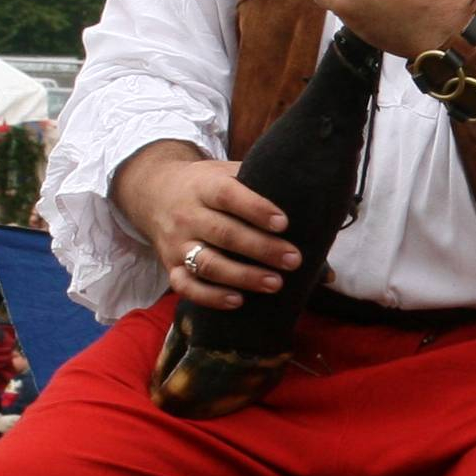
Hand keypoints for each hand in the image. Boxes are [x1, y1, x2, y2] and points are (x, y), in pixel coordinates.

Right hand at [112, 143, 298, 312]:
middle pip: (224, 233)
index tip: (284, 223)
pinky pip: (186, 287)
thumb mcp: (229, 174)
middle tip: (294, 260)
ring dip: (243, 276)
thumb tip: (321, 218)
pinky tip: (239, 301)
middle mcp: (187, 215)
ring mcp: (177, 243)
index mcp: (204, 186)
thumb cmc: (209, 186)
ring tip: (275, 284)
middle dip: (261, 249)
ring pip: (207, 264)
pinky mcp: (171, 267)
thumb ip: (264, 188)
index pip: (227, 195)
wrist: (154, 192)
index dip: (255, 209)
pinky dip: (210, 297)